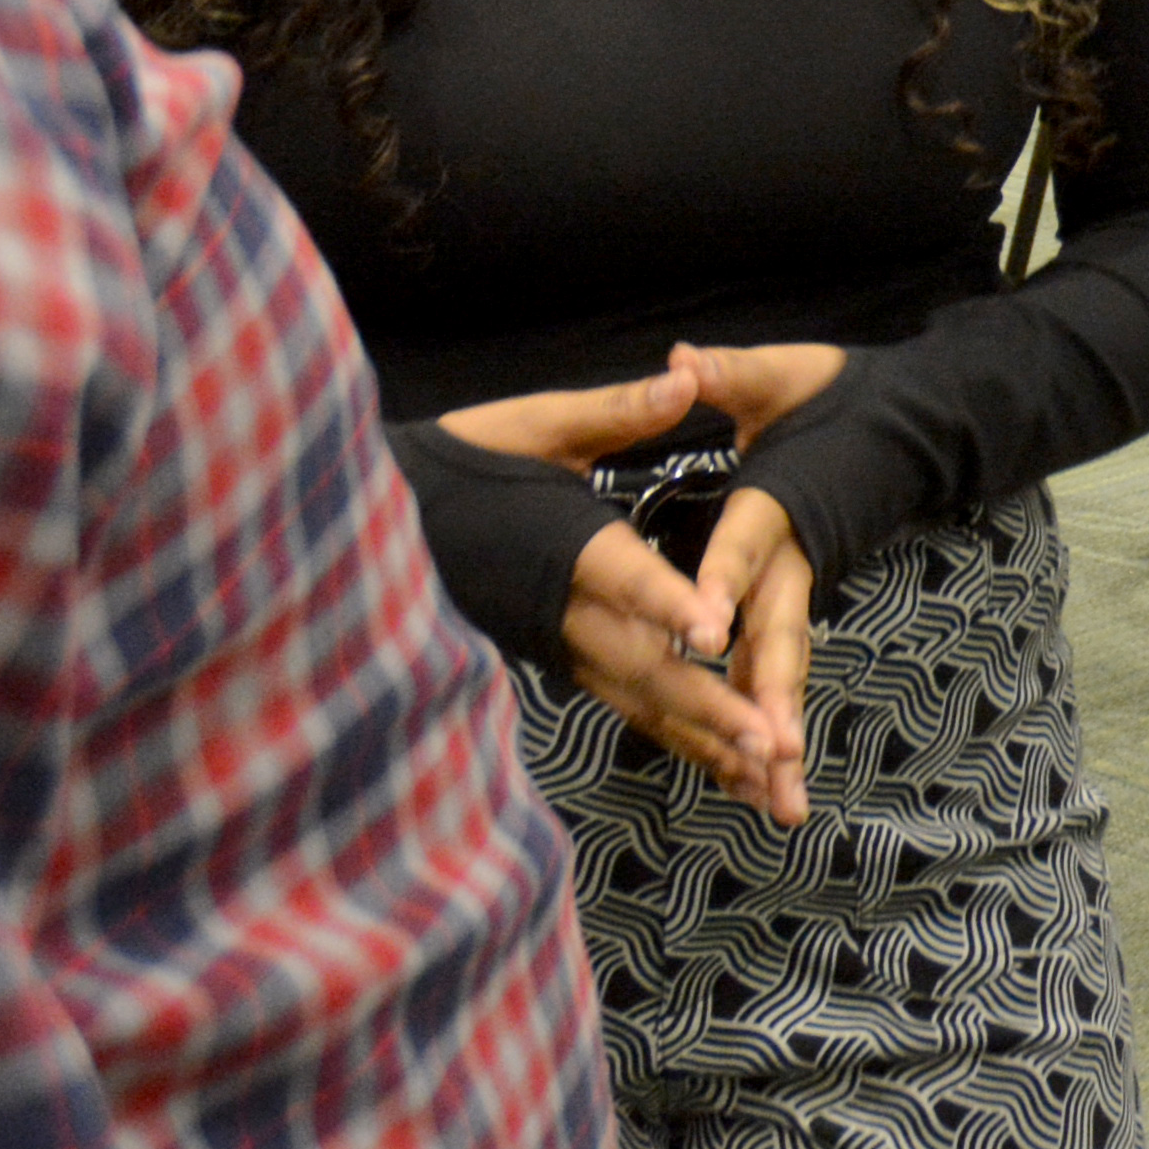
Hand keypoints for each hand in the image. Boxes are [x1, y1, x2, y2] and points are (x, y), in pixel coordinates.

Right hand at [443, 357, 804, 821]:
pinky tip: (727, 764)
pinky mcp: (560, 661)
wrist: (376, 525)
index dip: (667, 601)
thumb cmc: (463, 463)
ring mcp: (557, 645)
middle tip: (771, 743)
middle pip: (641, 665)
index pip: (620, 577)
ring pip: (638, 701)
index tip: (714, 628)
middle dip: (709, 705)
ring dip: (703, 738)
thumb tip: (689, 374)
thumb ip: (616, 412)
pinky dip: (678, 735)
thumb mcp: (535, 425)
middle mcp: (560, 610)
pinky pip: (626, 704)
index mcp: (562, 547)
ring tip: (766, 775)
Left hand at [672, 343, 848, 827]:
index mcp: (778, 506)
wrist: (907, 422)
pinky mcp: (795, 608)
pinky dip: (775, 733)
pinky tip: (766, 788)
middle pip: (782, 636)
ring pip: (789, 673)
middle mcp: (794, 561)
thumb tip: (683, 359)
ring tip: (782, 802)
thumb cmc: (835, 395)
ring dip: (784, 737)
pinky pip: (781, 679)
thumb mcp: (783, 374)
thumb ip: (731, 374)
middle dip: (775, 697)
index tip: (706, 630)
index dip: (724, 584)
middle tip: (772, 752)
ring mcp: (801, 592)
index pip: (746, 547)